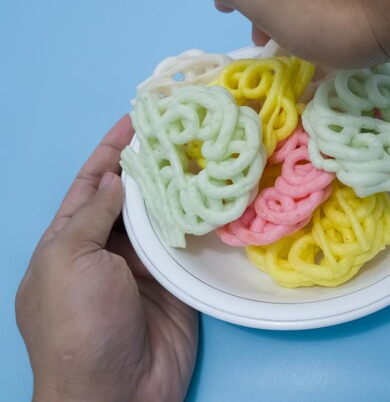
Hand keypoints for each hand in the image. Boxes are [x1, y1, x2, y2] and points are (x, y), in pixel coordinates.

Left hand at [16, 116, 197, 401]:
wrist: (117, 391)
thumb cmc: (78, 323)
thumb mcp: (69, 261)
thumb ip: (93, 216)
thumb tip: (118, 180)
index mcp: (69, 239)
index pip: (91, 183)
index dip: (111, 150)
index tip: (136, 118)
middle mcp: (108, 247)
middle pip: (131, 195)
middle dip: (152, 163)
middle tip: (182, 129)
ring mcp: (144, 264)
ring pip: (163, 215)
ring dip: (179, 188)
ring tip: (204, 153)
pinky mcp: (177, 280)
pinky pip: (187, 243)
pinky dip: (199, 220)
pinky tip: (215, 196)